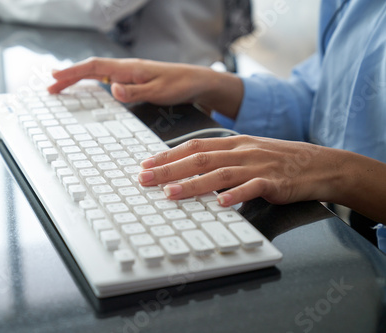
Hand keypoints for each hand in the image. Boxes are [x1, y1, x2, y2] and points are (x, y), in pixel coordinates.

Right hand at [48, 57, 243, 118]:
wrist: (197, 82)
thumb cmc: (180, 85)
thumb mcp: (159, 91)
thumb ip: (136, 91)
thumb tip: (112, 89)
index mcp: (129, 68)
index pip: (95, 66)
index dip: (74, 72)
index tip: (55, 76)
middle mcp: (126, 69)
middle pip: (91, 69)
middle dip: (69, 77)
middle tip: (50, 87)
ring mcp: (128, 74)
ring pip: (97, 73)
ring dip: (78, 80)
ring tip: (61, 88)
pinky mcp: (133, 81)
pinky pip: (106, 79)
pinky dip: (91, 84)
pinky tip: (88, 90)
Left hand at [137, 135, 344, 206]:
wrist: (318, 164)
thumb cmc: (278, 159)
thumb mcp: (247, 152)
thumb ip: (221, 158)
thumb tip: (189, 168)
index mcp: (233, 143)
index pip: (194, 147)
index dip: (168, 155)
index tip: (146, 164)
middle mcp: (241, 151)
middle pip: (199, 159)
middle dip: (169, 169)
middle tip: (144, 179)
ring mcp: (257, 166)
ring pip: (220, 174)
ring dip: (193, 184)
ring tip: (170, 193)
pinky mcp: (274, 182)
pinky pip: (253, 188)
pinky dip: (236, 195)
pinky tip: (220, 203)